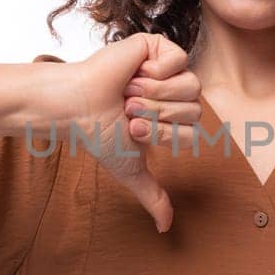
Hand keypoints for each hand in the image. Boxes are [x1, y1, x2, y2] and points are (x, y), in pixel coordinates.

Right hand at [68, 33, 201, 233]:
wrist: (78, 107)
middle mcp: (174, 93)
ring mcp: (167, 68)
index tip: (133, 131)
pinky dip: (155, 71)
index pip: (195, 133)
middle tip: (128, 110)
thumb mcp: (131, 170)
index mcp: (172, 118)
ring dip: (155, 95)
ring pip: (190, 85)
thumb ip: (153, 196)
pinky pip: (178, 59)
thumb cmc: (100, 134)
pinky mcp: (157, 46)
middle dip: (158, 115)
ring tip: (129, 93)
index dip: (165, 135)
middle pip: (196, 110)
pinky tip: (134, 73)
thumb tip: (166, 228)